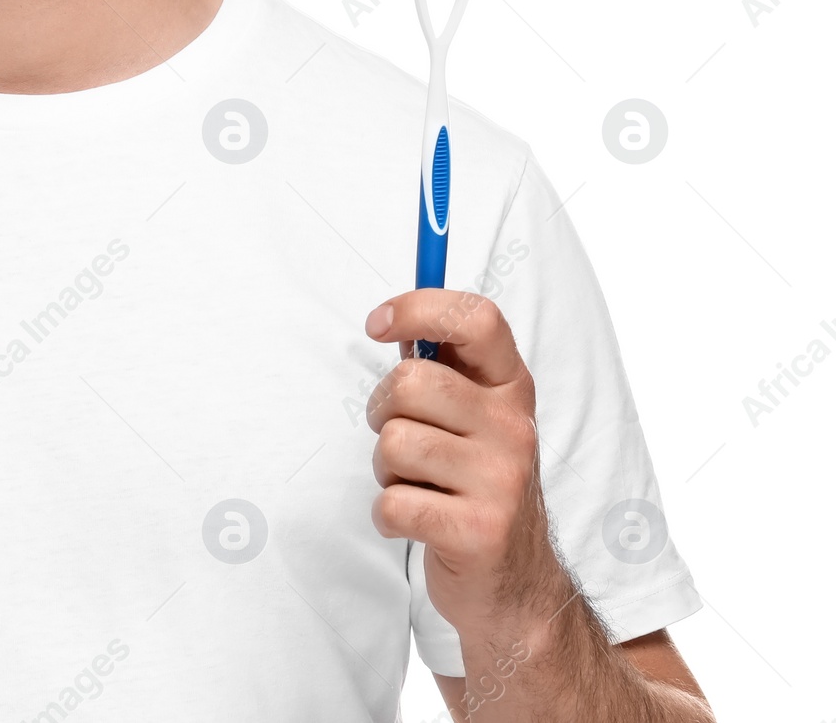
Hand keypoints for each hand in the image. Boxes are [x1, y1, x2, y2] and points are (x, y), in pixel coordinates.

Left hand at [363, 290, 563, 640]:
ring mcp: (501, 480)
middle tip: (399, 437)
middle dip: (381, 409)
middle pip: (411, 381)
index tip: (378, 324)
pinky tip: (415, 521)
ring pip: (392, 442)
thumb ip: (441, 369)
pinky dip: (386, 515)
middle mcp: (513, 428)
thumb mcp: (473, 417)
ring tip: (415, 484)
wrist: (517, 585)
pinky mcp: (479, 532)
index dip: (418, 308)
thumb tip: (392, 321)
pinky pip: (392, 503)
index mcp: (510, 388)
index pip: (475, 318)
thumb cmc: (475, 483)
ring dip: (385, 469)